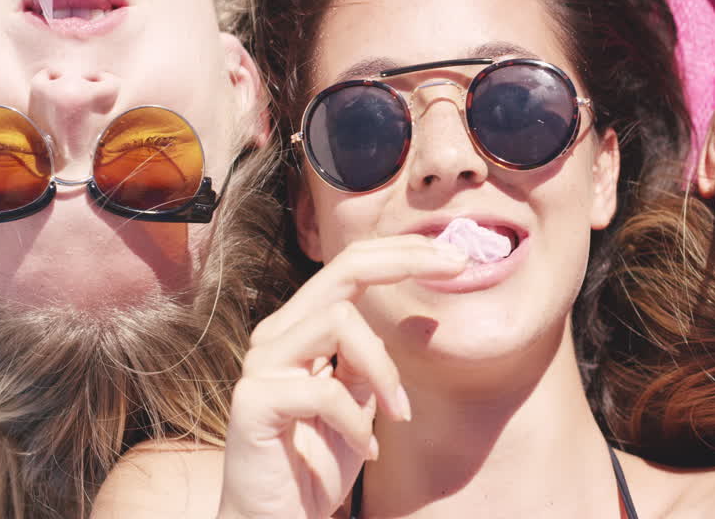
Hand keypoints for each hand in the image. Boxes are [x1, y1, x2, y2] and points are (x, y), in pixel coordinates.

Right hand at [216, 235, 466, 518]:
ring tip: (398, 413)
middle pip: (343, 271)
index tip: (456, 257)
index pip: (350, 266)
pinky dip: (355, 422)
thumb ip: (369, 359)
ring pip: (338, 324)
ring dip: (384, 370)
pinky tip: (365, 448)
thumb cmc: (317, 462)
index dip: (402, 252)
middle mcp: (276, 336)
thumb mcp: (358, 400)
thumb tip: (414, 316)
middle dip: (408, 262)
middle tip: (460, 268)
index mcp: (301, 327)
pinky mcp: (254, 403)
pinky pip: (322, 391)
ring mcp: (260, 366)